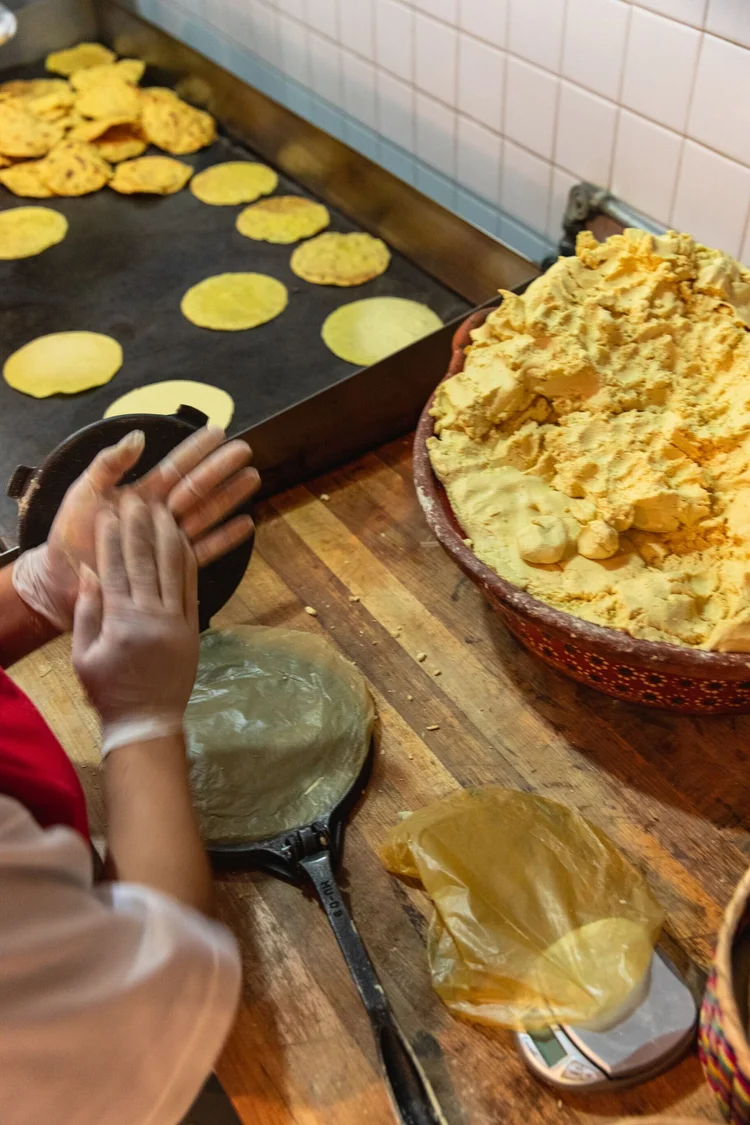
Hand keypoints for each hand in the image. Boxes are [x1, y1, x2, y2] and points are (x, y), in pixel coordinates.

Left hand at [13, 425, 258, 629]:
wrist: (63, 579)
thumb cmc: (69, 535)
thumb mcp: (84, 493)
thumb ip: (109, 465)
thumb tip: (138, 437)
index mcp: (140, 494)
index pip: (174, 466)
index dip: (196, 449)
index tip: (218, 431)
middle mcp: (158, 515)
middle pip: (196, 487)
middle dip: (221, 469)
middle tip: (246, 450)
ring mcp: (166, 540)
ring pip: (205, 514)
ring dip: (229, 497)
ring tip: (253, 479)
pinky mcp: (170, 566)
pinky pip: (202, 551)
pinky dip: (224, 538)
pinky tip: (245, 525)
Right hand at [72, 494, 198, 755]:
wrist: (147, 720)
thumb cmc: (108, 689)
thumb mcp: (83, 654)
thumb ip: (88, 611)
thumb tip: (90, 571)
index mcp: (121, 623)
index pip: (115, 569)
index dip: (112, 538)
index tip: (109, 512)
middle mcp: (152, 617)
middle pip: (146, 561)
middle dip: (140, 526)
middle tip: (137, 498)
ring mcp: (177, 621)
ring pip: (174, 569)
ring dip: (168, 535)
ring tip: (163, 508)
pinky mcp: (194, 628)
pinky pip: (192, 587)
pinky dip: (189, 561)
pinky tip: (184, 539)